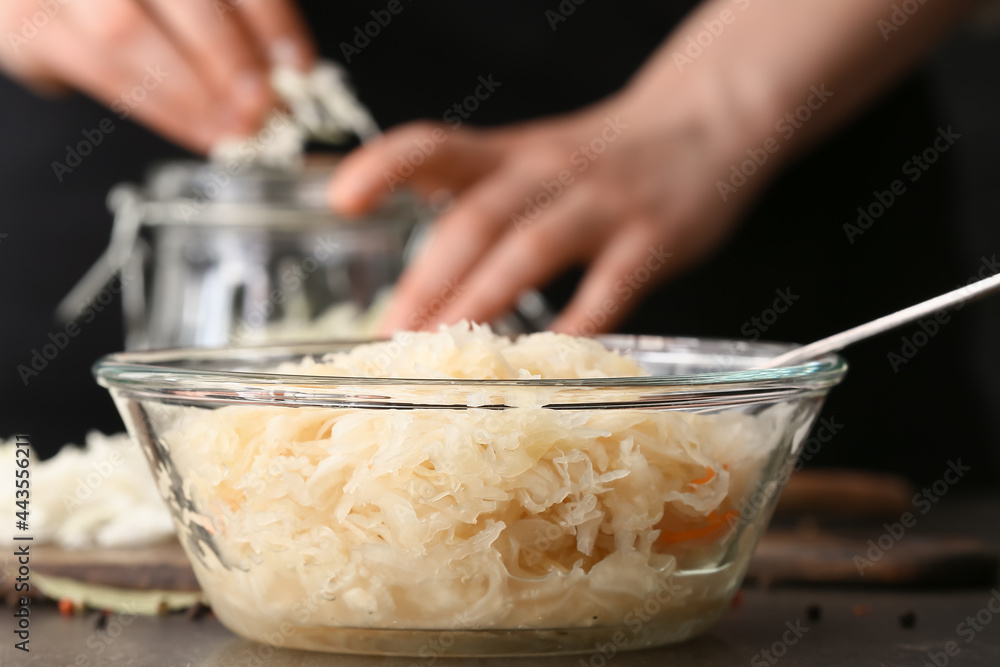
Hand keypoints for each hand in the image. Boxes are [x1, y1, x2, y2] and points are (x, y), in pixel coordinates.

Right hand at [0, 0, 314, 152]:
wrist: (51, 3)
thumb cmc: (147, 4)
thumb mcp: (188, 1)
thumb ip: (236, 14)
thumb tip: (292, 68)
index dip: (268, 17)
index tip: (300, 66)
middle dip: (226, 55)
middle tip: (266, 105)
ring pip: (127, 31)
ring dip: (194, 91)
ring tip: (238, 128)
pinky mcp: (30, 23)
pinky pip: (100, 71)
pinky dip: (162, 108)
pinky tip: (203, 131)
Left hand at [329, 85, 771, 334]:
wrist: (705, 121)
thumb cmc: (603, 157)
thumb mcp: (532, 155)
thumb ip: (477, 191)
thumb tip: (413, 256)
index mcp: (511, 154)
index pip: (438, 145)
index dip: (387, 166)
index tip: (342, 198)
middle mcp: (548, 172)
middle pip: (475, 220)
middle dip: (426, 281)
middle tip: (388, 336)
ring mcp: (602, 204)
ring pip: (530, 251)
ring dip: (480, 302)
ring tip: (442, 350)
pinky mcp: (653, 239)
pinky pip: (609, 289)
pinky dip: (576, 327)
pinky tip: (544, 361)